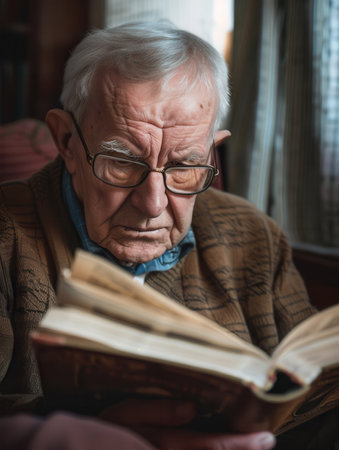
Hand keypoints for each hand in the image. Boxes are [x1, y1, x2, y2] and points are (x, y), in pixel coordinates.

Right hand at [100, 398, 275, 449]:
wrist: (80, 448)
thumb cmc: (104, 430)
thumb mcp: (124, 415)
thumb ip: (157, 412)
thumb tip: (191, 409)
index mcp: (161, 445)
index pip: (209, 447)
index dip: (239, 445)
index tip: (264, 437)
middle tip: (267, 442)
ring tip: (255, 446)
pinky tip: (225, 446)